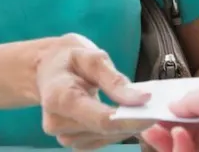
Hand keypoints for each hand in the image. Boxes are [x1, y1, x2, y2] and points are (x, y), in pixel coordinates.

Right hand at [36, 34, 154, 149]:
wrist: (45, 69)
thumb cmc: (68, 58)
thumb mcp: (91, 56)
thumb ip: (115, 80)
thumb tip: (143, 99)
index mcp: (59, 98)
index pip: (102, 120)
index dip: (131, 120)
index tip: (153, 112)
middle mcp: (57, 122)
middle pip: (105, 131)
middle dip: (131, 121)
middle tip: (150, 106)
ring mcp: (62, 135)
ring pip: (106, 139)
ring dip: (124, 126)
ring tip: (133, 107)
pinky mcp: (71, 141)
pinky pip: (101, 141)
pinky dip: (115, 130)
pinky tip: (120, 115)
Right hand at [140, 78, 198, 151]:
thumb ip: (190, 98)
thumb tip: (171, 107)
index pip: (195, 124)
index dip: (174, 120)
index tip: (156, 115)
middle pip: (185, 141)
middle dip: (163, 135)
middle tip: (148, 128)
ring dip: (169, 143)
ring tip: (165, 131)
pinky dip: (178, 151)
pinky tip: (179, 138)